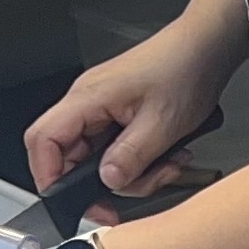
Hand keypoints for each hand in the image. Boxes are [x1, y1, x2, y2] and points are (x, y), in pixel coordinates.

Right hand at [24, 0, 244, 198]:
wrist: (205, 47)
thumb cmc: (184, 68)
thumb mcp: (161, 123)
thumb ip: (131, 157)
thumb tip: (106, 181)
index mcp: (87, 98)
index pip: (43, 140)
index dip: (48, 175)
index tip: (69, 201)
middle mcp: (88, 102)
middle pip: (70, 157)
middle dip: (105, 182)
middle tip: (134, 190)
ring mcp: (103, 109)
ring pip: (99, 159)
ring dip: (133, 173)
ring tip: (166, 165)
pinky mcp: (119, 114)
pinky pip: (117, 149)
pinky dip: (140, 161)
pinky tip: (165, 156)